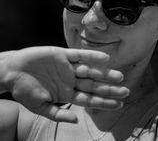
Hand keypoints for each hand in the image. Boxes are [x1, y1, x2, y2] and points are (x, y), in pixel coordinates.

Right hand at [4, 47, 127, 121]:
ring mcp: (68, 67)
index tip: (119, 104)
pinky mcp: (63, 54)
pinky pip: (79, 55)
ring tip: (119, 76)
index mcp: (67, 93)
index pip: (89, 99)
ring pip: (90, 70)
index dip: (104, 102)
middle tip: (126, 91)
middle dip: (109, 89)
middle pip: (94, 85)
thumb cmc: (25, 91)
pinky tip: (105, 58)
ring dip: (104, 73)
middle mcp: (71, 80)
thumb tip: (76, 121)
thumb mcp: (40, 108)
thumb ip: (58, 114)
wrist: (13, 71)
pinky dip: (91, 56)